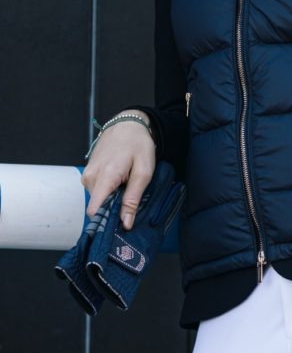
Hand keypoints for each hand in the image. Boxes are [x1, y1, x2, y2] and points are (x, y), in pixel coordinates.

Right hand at [82, 111, 155, 228]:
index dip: (106, 222)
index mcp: (105, 176)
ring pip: (98, 199)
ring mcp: (87, 174)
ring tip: (126, 185)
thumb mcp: (143, 172)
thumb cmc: (138, 145)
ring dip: (112, 198)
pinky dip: (108, 190)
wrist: (127, 124)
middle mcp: (90, 177)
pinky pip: (97, 190)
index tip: (118, 227)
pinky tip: (119, 181)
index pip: (94, 210)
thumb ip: (133, 199)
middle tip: (131, 198)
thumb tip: (126, 224)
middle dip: (114, 208)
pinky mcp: (87, 173)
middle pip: (98, 207)